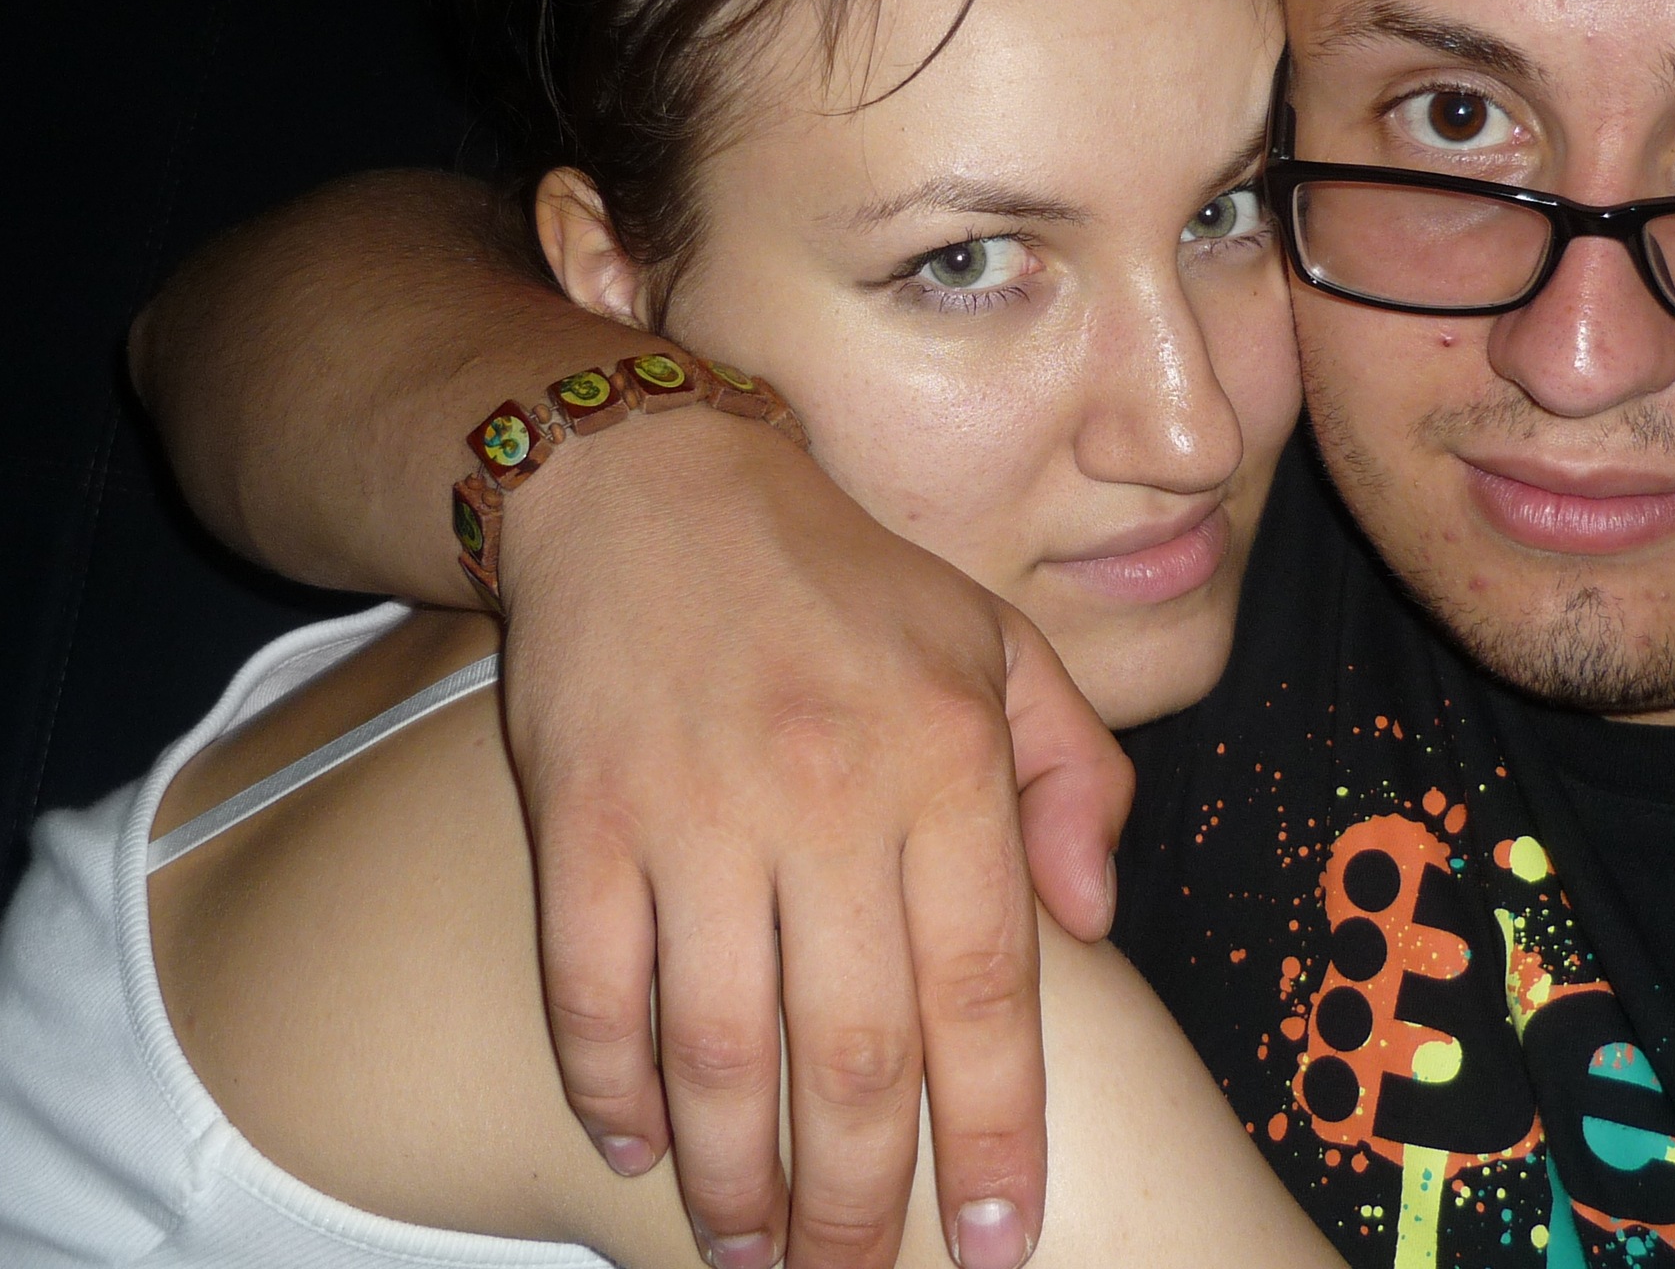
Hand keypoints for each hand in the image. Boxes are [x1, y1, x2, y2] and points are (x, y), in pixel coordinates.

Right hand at [498, 412, 1133, 1268]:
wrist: (648, 483)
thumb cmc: (838, 578)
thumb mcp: (993, 641)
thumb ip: (1070, 773)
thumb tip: (1096, 922)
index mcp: (944, 754)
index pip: (985, 991)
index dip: (994, 1136)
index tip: (999, 1242)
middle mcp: (827, 790)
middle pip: (855, 1054)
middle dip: (864, 1208)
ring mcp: (692, 807)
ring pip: (721, 1049)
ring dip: (738, 1184)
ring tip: (750, 1258)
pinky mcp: (577, 813)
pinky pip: (592, 988)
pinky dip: (611, 1088)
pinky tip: (639, 1151)